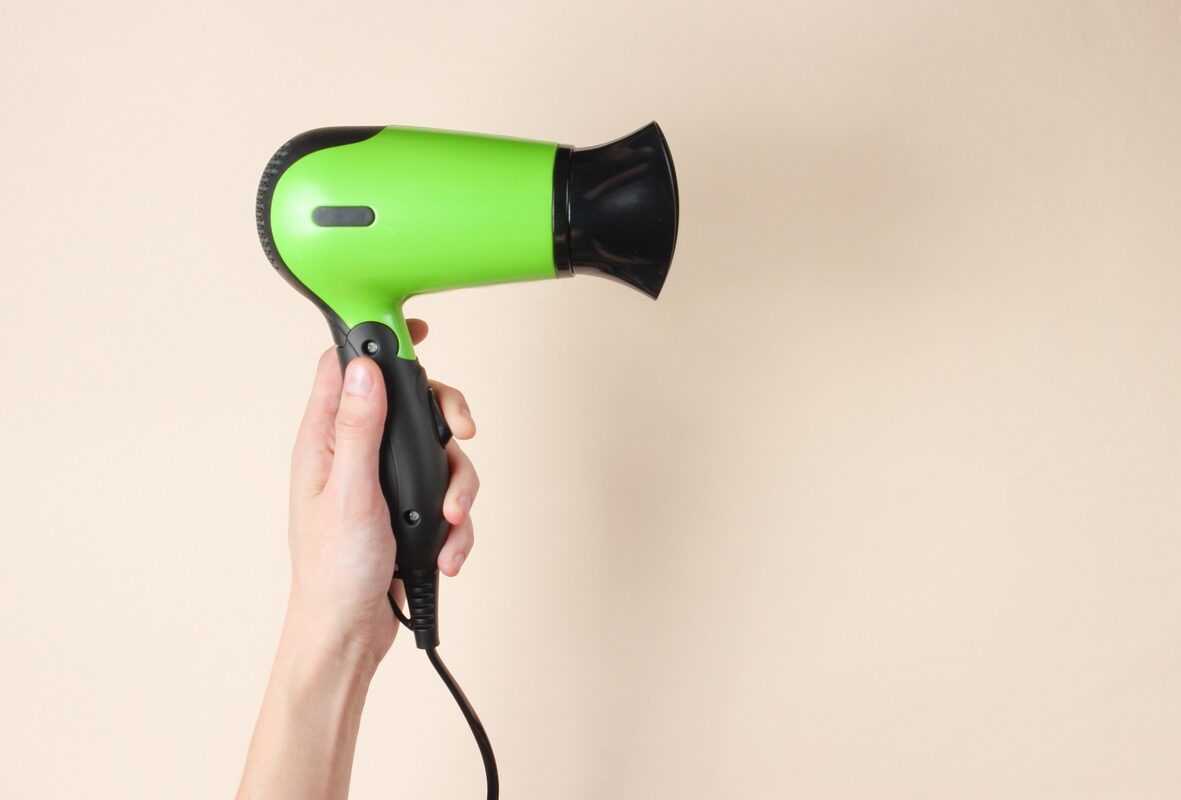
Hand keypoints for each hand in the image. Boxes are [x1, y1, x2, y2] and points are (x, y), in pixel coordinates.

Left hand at [284, 318, 478, 667]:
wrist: (348, 637)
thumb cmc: (332, 574)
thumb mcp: (349, 494)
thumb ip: (357, 427)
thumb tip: (362, 367)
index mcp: (325, 442)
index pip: (346, 368)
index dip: (380, 341)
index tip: (418, 328)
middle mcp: (354, 455)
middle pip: (411, 405)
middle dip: (445, 420)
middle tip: (463, 433)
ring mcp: (383, 484)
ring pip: (438, 454)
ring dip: (458, 486)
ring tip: (452, 521)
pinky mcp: (407, 513)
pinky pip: (447, 497)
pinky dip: (456, 524)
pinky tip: (448, 552)